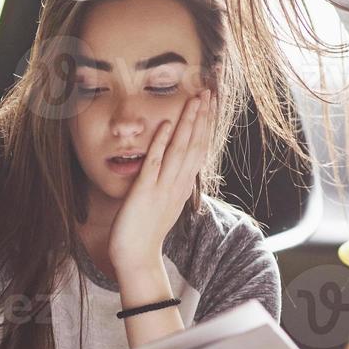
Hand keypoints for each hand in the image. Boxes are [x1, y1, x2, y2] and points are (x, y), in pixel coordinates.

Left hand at [107, 90, 215, 275]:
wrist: (136, 257)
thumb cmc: (145, 231)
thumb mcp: (164, 203)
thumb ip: (169, 183)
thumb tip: (174, 169)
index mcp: (182, 186)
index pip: (200, 150)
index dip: (207, 125)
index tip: (212, 104)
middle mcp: (177, 184)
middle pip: (196, 145)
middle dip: (204, 117)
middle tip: (211, 92)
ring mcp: (162, 187)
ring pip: (181, 150)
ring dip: (189, 123)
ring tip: (196, 99)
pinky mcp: (145, 191)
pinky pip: (156, 163)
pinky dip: (162, 142)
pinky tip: (167, 123)